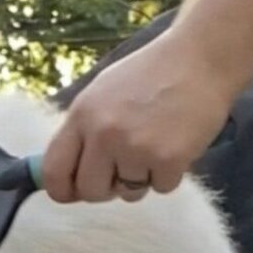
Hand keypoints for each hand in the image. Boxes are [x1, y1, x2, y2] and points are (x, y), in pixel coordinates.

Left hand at [41, 32, 239, 203]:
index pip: (53, 172)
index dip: (63, 190)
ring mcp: (136, 148)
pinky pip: (161, 188)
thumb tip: (67, 175)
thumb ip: (82, 131)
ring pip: (129, 193)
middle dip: (106, 188)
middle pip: (90, 191)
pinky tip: (176, 143)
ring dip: (142, 178)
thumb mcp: (101, 93)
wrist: (199, 59)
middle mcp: (104, 134)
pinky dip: (170, 174)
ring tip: (155, 143)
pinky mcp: (169, 159)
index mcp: (82, 115)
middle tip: (124, 169)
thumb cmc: (150, 74)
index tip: (75, 192)